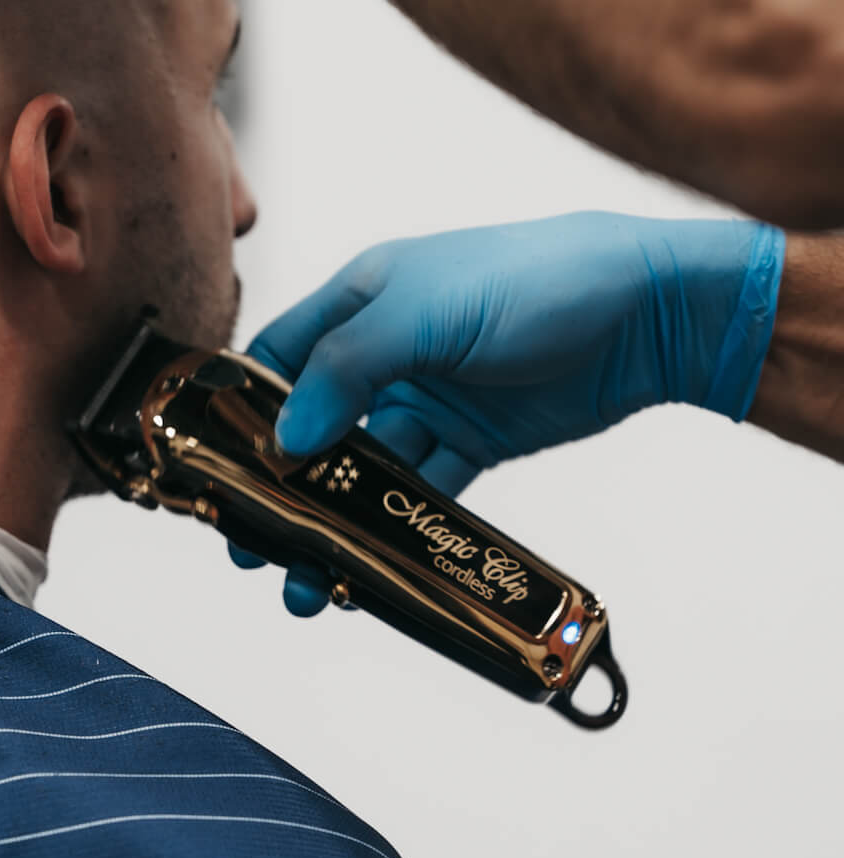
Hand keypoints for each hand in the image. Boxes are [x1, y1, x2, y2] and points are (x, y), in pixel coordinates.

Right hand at [232, 213, 784, 613]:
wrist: (647, 309)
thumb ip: (348, 369)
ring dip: (334, 526)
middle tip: (250, 546)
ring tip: (307, 580)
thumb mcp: (425, 311)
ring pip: (363, 475)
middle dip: (278, 490)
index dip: (240, 413)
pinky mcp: (473, 444)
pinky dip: (397, 534)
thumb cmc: (535, 278)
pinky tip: (373, 571)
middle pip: (312, 429)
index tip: (211, 471)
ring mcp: (430, 400)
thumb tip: (287, 439)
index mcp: (361, 299)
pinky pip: (422, 497)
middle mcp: (387, 351)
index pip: (276, 359)